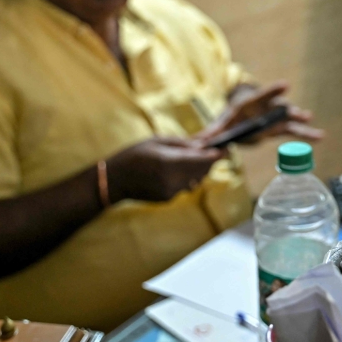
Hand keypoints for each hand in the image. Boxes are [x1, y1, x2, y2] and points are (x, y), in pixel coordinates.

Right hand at [106, 137, 226, 202]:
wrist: (114, 180)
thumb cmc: (134, 155)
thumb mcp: (158, 142)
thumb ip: (183, 145)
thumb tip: (204, 145)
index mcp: (170, 163)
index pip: (202, 159)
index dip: (218, 154)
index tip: (227, 147)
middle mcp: (174, 180)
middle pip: (203, 170)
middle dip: (210, 160)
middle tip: (216, 150)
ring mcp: (171, 192)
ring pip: (196, 179)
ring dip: (199, 169)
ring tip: (194, 158)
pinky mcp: (169, 199)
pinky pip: (185, 186)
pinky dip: (187, 177)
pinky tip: (178, 170)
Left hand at [199, 81, 323, 144]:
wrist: (242, 117)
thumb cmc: (232, 117)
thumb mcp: (221, 124)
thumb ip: (211, 134)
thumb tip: (196, 143)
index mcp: (252, 103)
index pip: (263, 95)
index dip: (274, 90)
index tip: (286, 85)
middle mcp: (267, 109)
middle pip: (280, 108)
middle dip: (290, 111)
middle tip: (303, 113)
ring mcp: (275, 118)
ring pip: (290, 119)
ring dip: (300, 121)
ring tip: (312, 121)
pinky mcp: (279, 129)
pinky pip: (294, 132)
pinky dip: (306, 134)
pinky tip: (320, 136)